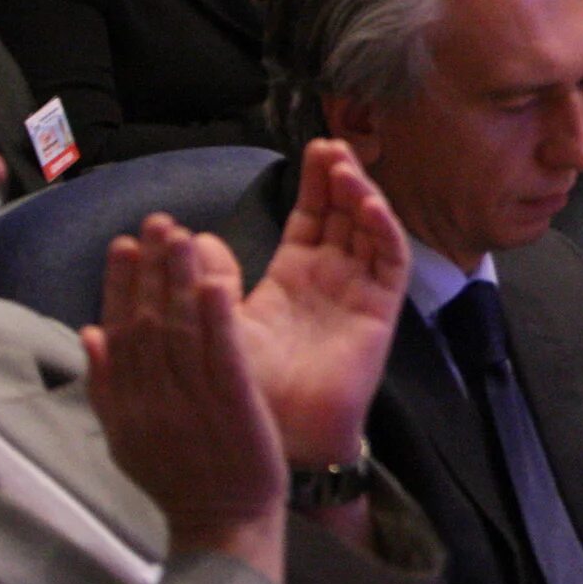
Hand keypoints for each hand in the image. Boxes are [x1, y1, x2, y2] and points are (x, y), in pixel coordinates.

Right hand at [83, 215, 286, 578]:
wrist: (220, 523)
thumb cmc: (177, 478)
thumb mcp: (126, 435)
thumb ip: (105, 383)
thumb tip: (88, 330)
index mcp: (125, 400)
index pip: (118, 329)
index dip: (119, 284)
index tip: (123, 243)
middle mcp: (152, 395)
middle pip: (146, 320)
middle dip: (150, 267)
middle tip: (156, 221)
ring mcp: (191, 399)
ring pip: (180, 328)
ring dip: (179, 278)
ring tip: (182, 234)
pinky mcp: (232, 404)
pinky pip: (221, 353)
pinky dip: (216, 316)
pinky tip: (215, 280)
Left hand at [232, 138, 410, 466]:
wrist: (270, 439)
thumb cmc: (244, 389)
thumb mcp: (219, 322)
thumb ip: (210, 278)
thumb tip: (192, 235)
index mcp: (293, 279)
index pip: (313, 217)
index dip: (315, 183)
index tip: (312, 148)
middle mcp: (331, 281)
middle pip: (346, 215)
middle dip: (342, 177)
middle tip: (331, 144)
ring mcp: (358, 294)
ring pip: (371, 230)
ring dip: (363, 195)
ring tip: (346, 165)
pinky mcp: (378, 312)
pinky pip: (390, 262)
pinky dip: (384, 229)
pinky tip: (367, 205)